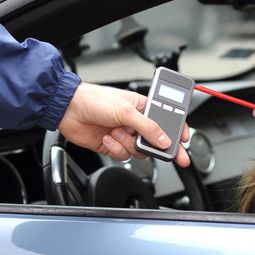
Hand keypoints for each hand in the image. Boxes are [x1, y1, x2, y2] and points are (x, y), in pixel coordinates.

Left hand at [58, 83, 190, 166]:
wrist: (68, 110)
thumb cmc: (96, 99)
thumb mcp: (126, 111)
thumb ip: (148, 127)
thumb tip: (164, 140)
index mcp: (143, 107)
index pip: (167, 120)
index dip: (178, 131)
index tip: (185, 141)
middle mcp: (135, 122)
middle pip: (155, 140)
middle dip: (156, 146)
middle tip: (167, 153)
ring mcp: (124, 134)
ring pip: (139, 150)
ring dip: (127, 144)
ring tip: (116, 132)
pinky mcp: (113, 145)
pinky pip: (123, 155)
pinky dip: (115, 148)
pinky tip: (107, 137)